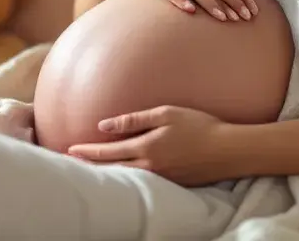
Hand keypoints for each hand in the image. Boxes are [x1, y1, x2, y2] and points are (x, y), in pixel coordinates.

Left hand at [67, 106, 239, 186]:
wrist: (228, 150)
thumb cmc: (199, 125)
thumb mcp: (166, 113)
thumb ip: (134, 119)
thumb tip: (104, 125)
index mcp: (146, 148)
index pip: (109, 152)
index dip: (88, 151)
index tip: (71, 150)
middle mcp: (149, 167)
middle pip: (112, 169)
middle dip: (91, 165)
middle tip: (72, 162)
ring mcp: (160, 178)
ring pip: (126, 177)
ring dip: (107, 173)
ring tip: (91, 169)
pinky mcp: (171, 184)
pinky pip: (142, 181)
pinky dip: (126, 178)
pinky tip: (122, 174)